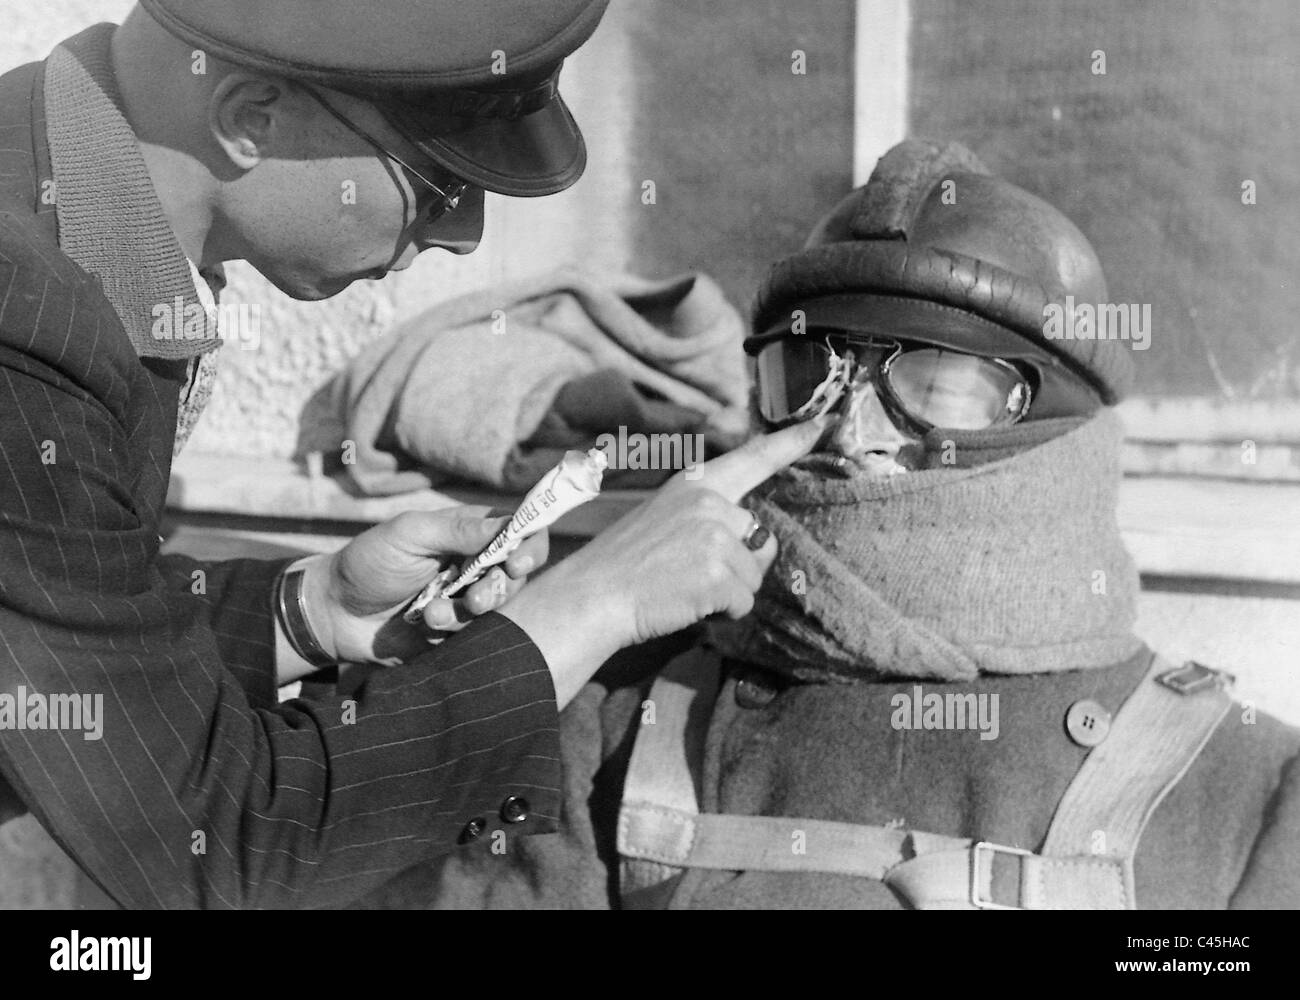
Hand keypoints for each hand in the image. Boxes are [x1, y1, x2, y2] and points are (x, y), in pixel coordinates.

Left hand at [297, 507, 549, 665]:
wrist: (333, 613)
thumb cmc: (368, 562)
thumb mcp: (409, 535)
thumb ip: (458, 530)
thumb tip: (510, 525)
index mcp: (468, 532)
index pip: (520, 532)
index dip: (530, 546)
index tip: (518, 563)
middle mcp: (474, 563)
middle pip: (517, 574)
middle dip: (500, 588)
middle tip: (476, 598)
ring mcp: (466, 597)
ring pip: (498, 606)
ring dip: (470, 611)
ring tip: (434, 613)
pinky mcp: (456, 630)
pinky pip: (475, 633)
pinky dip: (452, 628)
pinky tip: (425, 623)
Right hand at [499, 415, 828, 705]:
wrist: (592, 596)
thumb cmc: (624, 565)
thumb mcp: (664, 517)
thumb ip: (707, 515)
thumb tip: (753, 538)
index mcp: (695, 483)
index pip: (753, 457)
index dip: (792, 442)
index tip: (825, 423)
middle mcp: (710, 502)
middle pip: (760, 540)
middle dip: (737, 566)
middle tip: (689, 573)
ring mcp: (715, 535)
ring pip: (754, 576)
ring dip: (728, 592)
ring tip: (684, 588)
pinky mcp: (719, 572)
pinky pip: (743, 602)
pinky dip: (722, 612)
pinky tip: (688, 603)